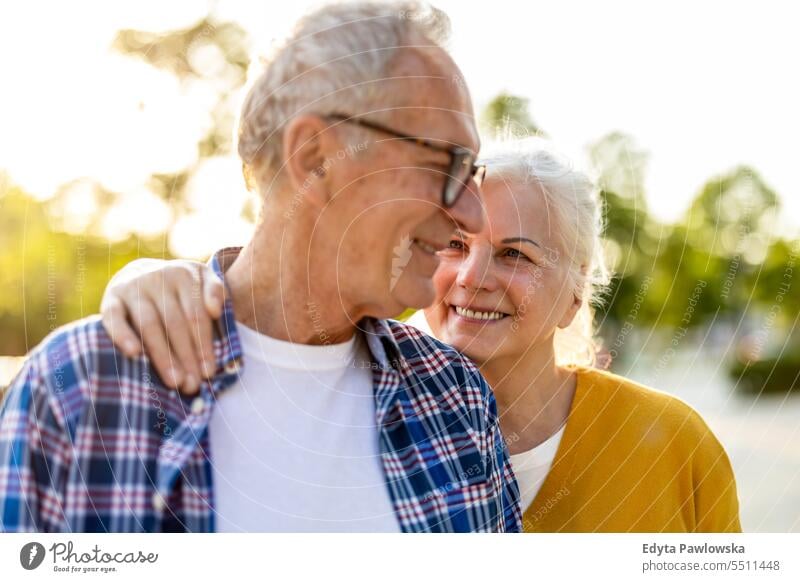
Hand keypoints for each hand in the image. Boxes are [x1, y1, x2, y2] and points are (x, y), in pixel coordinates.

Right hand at [100, 259, 223, 393]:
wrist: (140, 271)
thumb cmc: (180, 286)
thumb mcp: (202, 279)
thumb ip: (215, 290)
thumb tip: (215, 310)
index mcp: (184, 275)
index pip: (196, 316)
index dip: (204, 346)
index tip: (209, 373)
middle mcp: (158, 278)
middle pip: (175, 323)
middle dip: (186, 357)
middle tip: (192, 385)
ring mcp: (133, 288)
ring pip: (149, 325)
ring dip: (163, 356)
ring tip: (174, 381)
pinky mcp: (111, 298)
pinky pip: (114, 318)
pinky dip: (122, 335)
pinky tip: (133, 354)